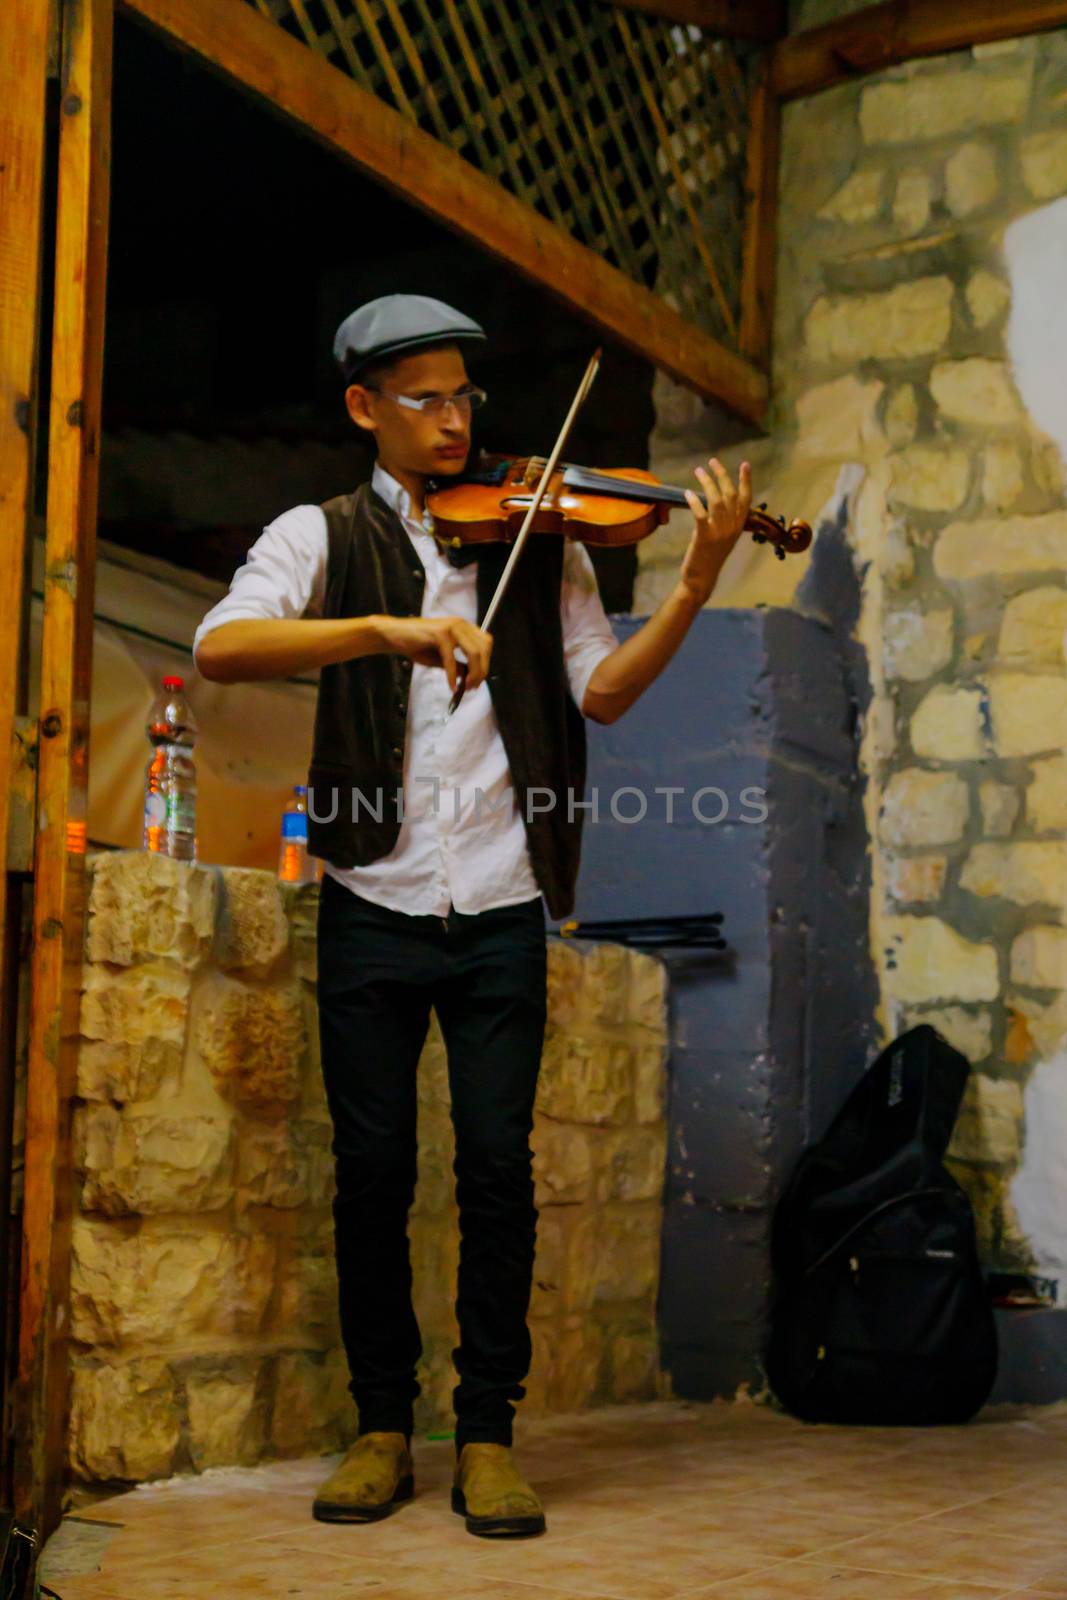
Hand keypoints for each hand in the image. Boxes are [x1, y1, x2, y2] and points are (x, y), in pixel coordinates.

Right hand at [376, 615, 492, 691]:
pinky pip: (451, 659)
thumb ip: (457, 665)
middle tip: (472, 687)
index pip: (486, 643)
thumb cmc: (416, 645)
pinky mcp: (440, 634)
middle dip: (481, 671)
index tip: (478, 680)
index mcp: (463, 626)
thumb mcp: (441, 658)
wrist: (394, 636)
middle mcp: (460, 624)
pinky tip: (452, 687)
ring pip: (473, 653)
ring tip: (466, 687)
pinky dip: (452, 676)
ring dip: (473, 673)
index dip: (486, 662)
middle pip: (483, 649)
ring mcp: (451, 627)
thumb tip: (470, 676)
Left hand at [679, 458, 751, 603]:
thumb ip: (724, 519)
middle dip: (722, 474)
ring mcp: (719, 532)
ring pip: (716, 500)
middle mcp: (732, 527)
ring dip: (707, 482)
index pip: (746, 499)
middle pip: (730, 494)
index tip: (745, 464)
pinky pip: (700, 514)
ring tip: (698, 470)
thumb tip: (717, 498)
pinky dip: (694, 501)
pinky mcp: (704, 537)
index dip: (746, 480)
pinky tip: (688, 493)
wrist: (702, 578)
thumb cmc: (710, 556)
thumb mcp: (723, 536)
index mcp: (738, 526)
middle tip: (712, 461)